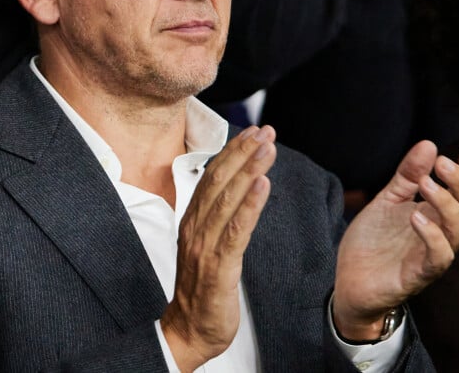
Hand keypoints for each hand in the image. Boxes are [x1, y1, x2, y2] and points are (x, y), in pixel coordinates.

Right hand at [161, 126, 275, 370]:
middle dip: (243, 151)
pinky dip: (249, 205)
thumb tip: (237, 188)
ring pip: (227, 198)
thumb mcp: (206, 241)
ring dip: (249, 169)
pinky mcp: (218, 266)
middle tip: (264, 130)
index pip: (212, 175)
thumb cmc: (202, 283)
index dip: (233, 151)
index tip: (253, 132)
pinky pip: (235, 230)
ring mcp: (204, 244)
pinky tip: (263, 185)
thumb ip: (217, 214)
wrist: (190, 328)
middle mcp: (196, 225)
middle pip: (219, 179)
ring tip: (268, 148)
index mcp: (193, 217)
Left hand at [333, 140, 458, 340]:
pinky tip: (416, 217)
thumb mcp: (387, 201)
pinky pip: (437, 258)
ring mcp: (429, 256)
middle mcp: (439, 235)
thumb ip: (407, 176)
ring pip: (457, 231)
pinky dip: (432, 237)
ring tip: (427, 184)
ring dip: (446, 204)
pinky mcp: (417, 275)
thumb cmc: (373, 241)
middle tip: (443, 163)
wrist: (349, 279)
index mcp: (434, 216)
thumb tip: (429, 144)